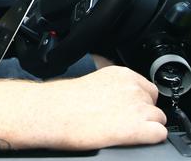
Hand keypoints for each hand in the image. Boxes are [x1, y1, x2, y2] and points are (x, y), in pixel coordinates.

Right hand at [38, 66, 166, 149]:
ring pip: (158, 118)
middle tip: (121, 118)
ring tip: (124, 129)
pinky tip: (132, 137)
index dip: (138, 100)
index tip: (127, 107)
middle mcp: (132, 88)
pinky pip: (158, 134)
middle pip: (153, 103)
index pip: (146, 87)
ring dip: (145, 125)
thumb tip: (114, 95)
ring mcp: (137, 108)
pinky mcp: (137, 128)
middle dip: (141, 112)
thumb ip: (109, 84)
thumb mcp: (89, 79)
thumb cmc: (62, 99)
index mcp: (121, 74)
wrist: (52, 112)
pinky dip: (149, 137)